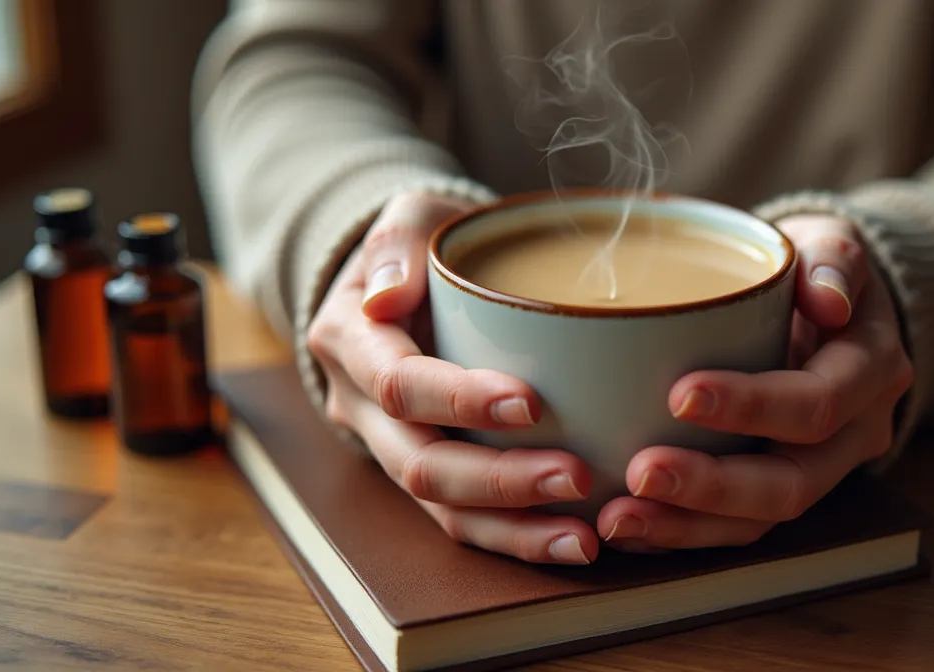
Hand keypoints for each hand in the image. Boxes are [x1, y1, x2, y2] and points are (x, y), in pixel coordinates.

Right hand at [307, 192, 599, 564]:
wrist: (409, 282)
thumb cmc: (423, 244)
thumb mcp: (409, 214)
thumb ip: (397, 238)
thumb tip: (386, 294)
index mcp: (349, 338)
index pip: (399, 383)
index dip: (460, 399)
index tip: (531, 401)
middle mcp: (360, 405)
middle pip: (420, 464)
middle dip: (499, 480)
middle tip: (577, 477)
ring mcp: (390, 448)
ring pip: (442, 509)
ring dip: (514, 527)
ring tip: (583, 537)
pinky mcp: (427, 474)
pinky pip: (464, 521)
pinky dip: (517, 536)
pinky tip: (574, 541)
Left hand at [597, 214, 912, 551]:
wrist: (822, 304)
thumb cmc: (813, 267)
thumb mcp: (829, 241)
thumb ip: (833, 256)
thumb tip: (828, 297)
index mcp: (871, 369)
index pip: (817, 402)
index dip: (753, 406)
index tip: (680, 394)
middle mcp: (855, 434)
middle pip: (791, 482)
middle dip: (712, 486)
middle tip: (641, 473)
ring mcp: (820, 471)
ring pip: (760, 520)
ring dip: (685, 526)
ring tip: (616, 518)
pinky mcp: (777, 491)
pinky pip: (734, 529)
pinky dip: (678, 533)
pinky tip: (626, 526)